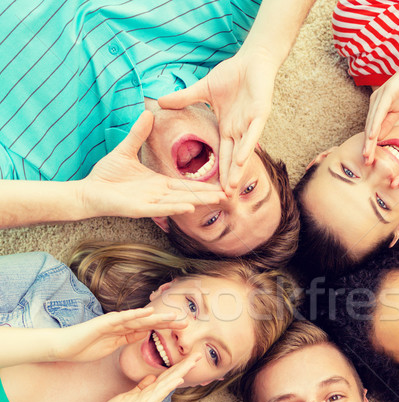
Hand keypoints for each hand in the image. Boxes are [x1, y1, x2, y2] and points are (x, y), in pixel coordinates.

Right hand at [51, 307, 184, 362]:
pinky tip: (148, 312)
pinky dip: (136, 314)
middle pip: (149, 322)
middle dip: (167, 322)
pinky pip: (123, 318)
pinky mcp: (104, 323)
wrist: (64, 347)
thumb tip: (145, 333)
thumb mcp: (113, 345)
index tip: (182, 330)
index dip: (166, 328)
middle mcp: (122, 323)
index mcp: (125, 330)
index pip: (150, 328)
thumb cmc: (86, 347)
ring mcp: (114, 322)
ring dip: (157, 317)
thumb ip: (128, 338)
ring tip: (173, 316)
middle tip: (186, 323)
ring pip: (140, 318)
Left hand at [82, 111, 225, 217]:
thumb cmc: (106, 175)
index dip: (202, 184)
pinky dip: (174, 208)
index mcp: (158, 183)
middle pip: (188, 194)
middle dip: (207, 194)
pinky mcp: (138, 209)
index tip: (220, 182)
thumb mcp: (125, 151)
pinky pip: (159, 209)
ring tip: (216, 199)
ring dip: (197, 201)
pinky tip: (188, 207)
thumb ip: (138, 135)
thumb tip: (148, 113)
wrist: (88, 190)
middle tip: (228, 194)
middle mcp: (157, 195)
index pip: (185, 184)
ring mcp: (149, 204)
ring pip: (178, 202)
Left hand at [90, 354, 198, 401]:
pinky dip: (168, 387)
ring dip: (181, 372)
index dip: (177, 365)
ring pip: (167, 384)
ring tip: (193, 361)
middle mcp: (152, 398)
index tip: (189, 356)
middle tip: (199, 354)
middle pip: (171, 378)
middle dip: (184, 366)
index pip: (166, 376)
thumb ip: (141, 387)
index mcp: (148, 393)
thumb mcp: (128, 397)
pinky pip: (158, 396)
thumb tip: (151, 377)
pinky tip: (178, 380)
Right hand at [159, 49, 277, 193]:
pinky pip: (253, 133)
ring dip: (237, 169)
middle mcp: (240, 131)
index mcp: (227, 128)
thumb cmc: (232, 74)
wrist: (252, 60)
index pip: (221, 155)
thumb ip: (184, 98)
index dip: (217, 171)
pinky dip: (247, 146)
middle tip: (222, 198)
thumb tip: (160, 102)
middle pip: (232, 159)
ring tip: (231, 187)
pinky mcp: (261, 114)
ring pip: (243, 151)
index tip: (209, 189)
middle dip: (227, 178)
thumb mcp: (203, 89)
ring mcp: (251, 124)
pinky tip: (241, 160)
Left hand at [363, 56, 398, 164]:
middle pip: (369, 128)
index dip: (371, 146)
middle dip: (367, 146)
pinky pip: (380, 110)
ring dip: (369, 139)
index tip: (369, 161)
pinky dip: (376, 124)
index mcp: (378, 107)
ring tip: (367, 154)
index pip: (373, 130)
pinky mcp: (388, 91)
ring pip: (372, 121)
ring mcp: (380, 95)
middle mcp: (376, 101)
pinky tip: (373, 136)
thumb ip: (388, 123)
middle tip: (365, 162)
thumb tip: (378, 138)